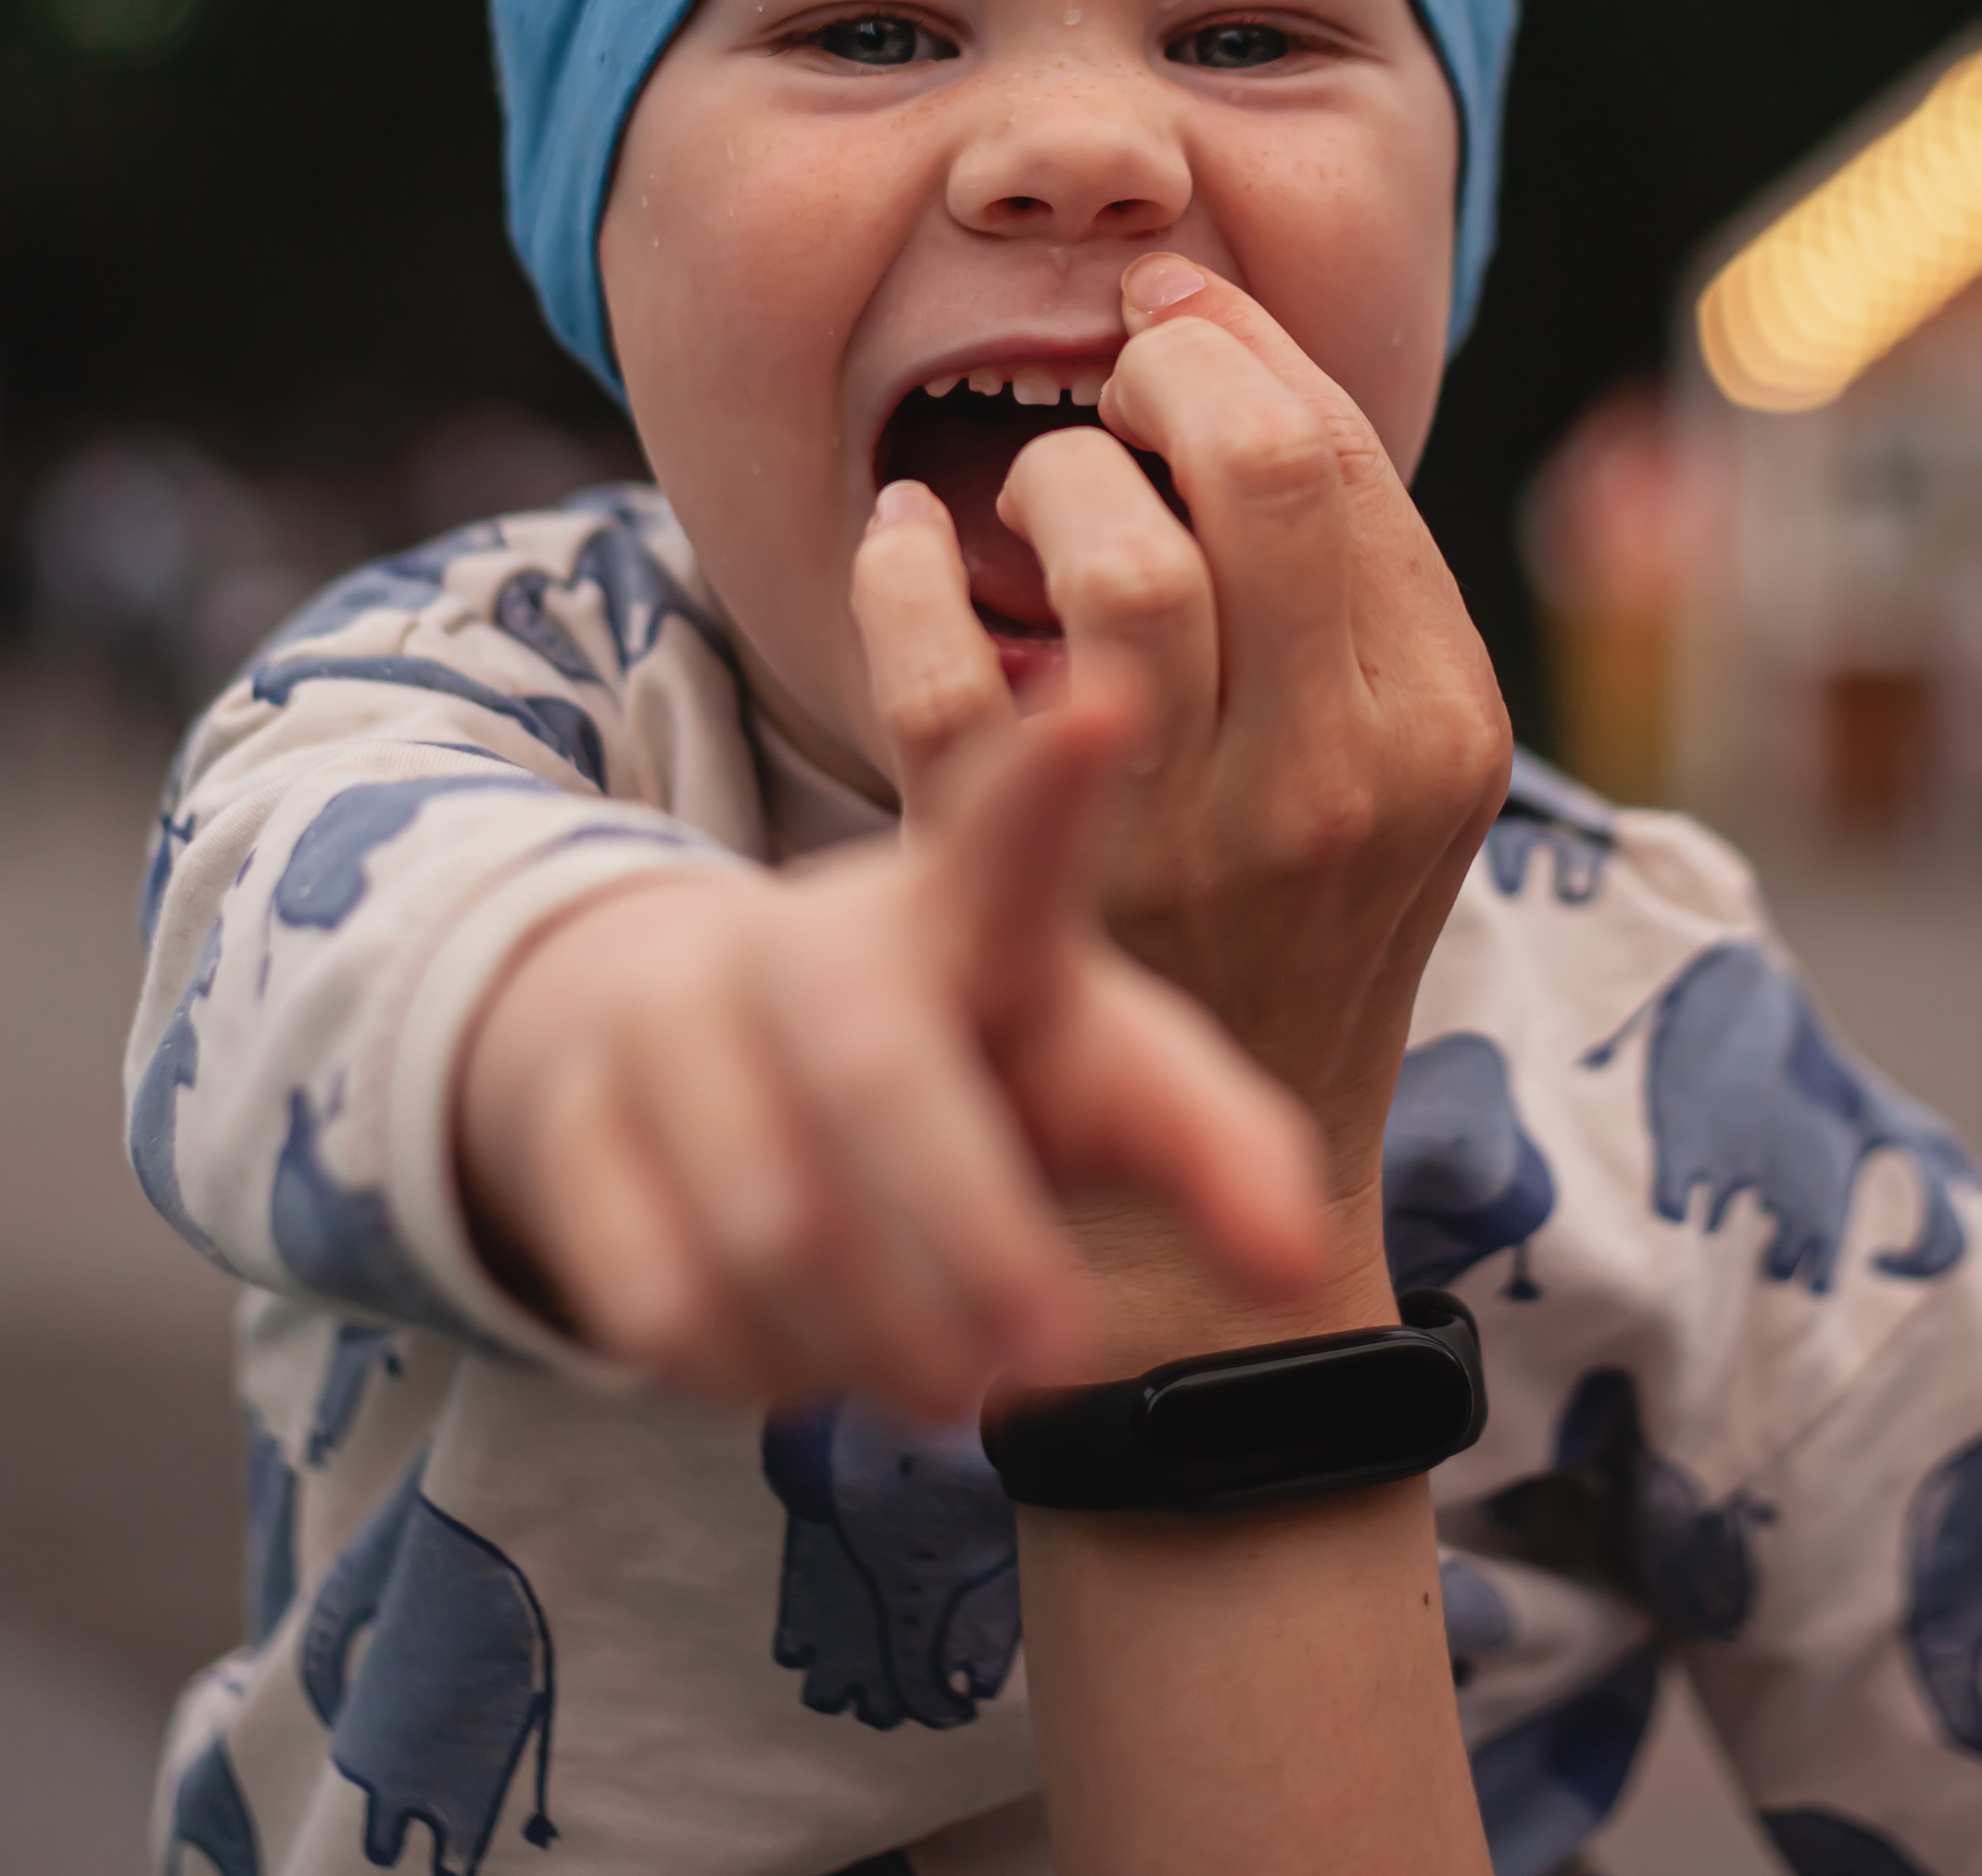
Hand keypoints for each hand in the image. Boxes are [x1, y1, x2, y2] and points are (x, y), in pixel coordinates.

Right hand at [455, 659, 1330, 1417]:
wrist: (711, 1052)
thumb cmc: (964, 1063)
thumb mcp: (1096, 1078)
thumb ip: (1211, 1150)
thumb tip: (1301, 1266)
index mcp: (969, 908)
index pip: (1014, 831)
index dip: (1058, 776)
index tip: (1112, 701)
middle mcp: (813, 937)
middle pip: (881, 1073)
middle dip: (975, 1236)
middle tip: (1056, 1354)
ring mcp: (674, 1018)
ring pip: (768, 1223)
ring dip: (874, 1344)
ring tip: (944, 1384)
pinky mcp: (576, 1118)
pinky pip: (659, 1295)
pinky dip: (754, 1372)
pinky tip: (806, 1365)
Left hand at [852, 258, 1512, 1256]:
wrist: (1212, 1202)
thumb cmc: (1289, 920)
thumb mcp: (1382, 760)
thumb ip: (1340, 579)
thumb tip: (1221, 331)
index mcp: (1438, 724)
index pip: (1344, 458)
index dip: (1241, 345)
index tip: (1172, 310)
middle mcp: (1336, 777)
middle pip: (1260, 476)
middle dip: (1169, 373)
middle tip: (1116, 369)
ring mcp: (1189, 840)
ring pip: (1120, 566)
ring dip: (1053, 475)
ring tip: (1033, 486)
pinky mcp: (1037, 892)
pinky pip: (947, 680)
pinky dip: (898, 576)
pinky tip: (894, 536)